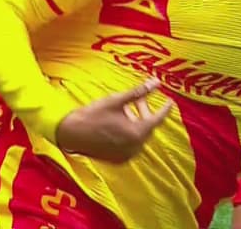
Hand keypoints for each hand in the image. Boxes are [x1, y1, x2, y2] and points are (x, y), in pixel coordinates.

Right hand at [56, 78, 172, 162]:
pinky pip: (131, 143)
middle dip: (145, 111)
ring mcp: (126, 154)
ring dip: (137, 120)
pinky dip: (130, 132)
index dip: (165, 108)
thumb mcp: (117, 100)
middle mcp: (134, 146)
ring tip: (127, 107)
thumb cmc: (92, 115)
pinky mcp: (117, 157)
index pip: (158, 119)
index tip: (170, 101)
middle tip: (140, 98)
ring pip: (139, 135)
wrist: (70, 133)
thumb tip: (156, 82)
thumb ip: (139, 92)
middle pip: (147, 126)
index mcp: (137, 133)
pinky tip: (120, 121)